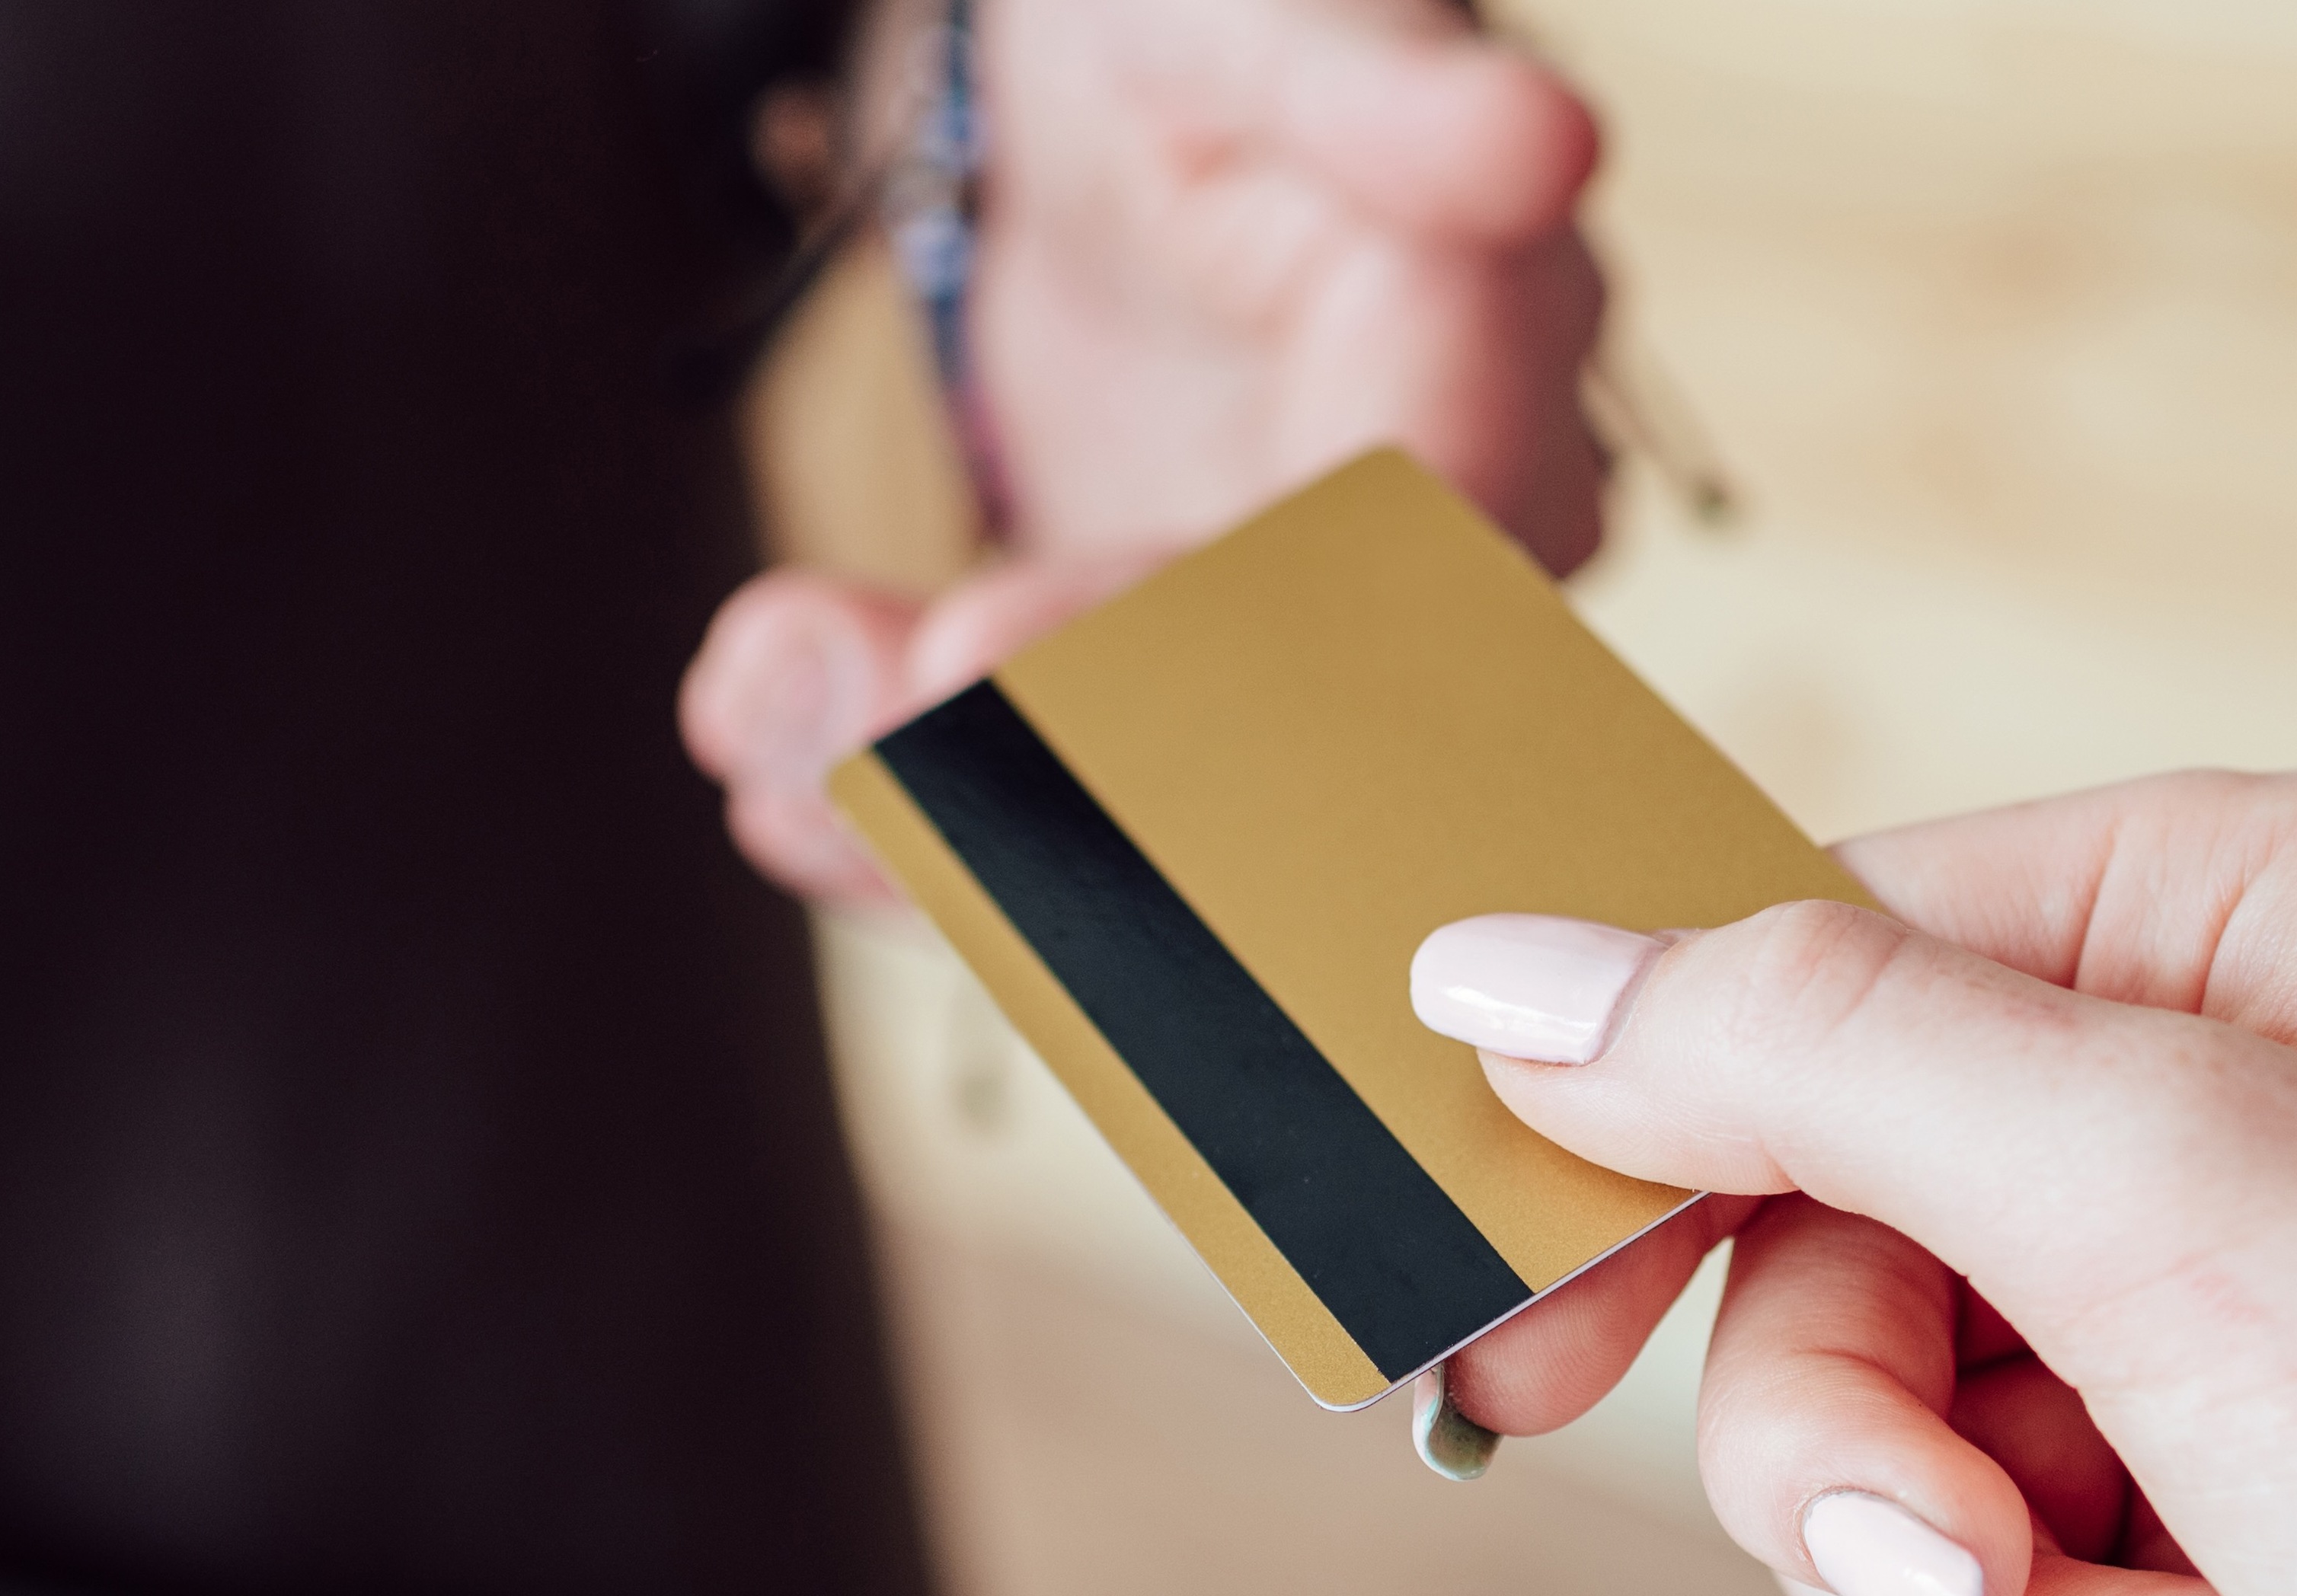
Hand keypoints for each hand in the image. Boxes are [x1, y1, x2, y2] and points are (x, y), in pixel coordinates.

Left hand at [685, 0, 1609, 908]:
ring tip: (759, 737)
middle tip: (815, 730)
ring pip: (1167, 802)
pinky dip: (918, 816)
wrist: (1097, 104)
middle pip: (1276, 732)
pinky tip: (772, 780)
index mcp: (1501, 366)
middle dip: (1037, 759)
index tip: (969, 650)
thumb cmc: (1198, 27)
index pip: (1390, 555)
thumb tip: (1536, 150)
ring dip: (952, 812)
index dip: (1197, 635)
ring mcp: (1306, 637)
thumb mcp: (1268, 20)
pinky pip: (1076, 801)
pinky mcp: (1179, 683)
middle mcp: (1445, 546)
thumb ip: (1388, 94)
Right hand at [1420, 770, 2296, 1595]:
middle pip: (1806, 1306)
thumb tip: (1501, 966)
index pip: (1793, 992)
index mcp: (2210, 931)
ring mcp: (2194, 1385)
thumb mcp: (2169, 1175)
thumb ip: (1810, 1050)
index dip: (1634, 1176)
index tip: (1514, 1368)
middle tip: (2004, 1579)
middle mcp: (2200, 1131)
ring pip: (1879, 1541)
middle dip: (1899, 1502)